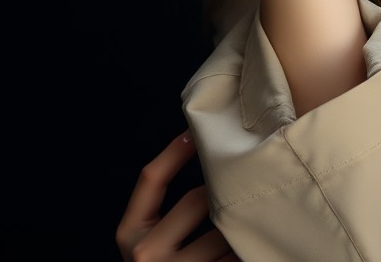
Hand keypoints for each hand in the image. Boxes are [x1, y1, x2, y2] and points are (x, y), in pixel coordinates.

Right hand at [116, 130, 240, 260]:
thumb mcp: (151, 240)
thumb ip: (166, 209)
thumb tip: (203, 155)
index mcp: (129, 235)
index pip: (150, 178)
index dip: (173, 150)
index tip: (194, 131)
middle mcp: (146, 256)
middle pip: (196, 199)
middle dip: (220, 192)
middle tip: (240, 181)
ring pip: (222, 229)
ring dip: (238, 223)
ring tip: (249, 216)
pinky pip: (235, 255)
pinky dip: (246, 247)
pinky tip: (251, 243)